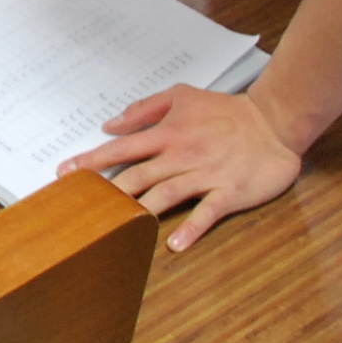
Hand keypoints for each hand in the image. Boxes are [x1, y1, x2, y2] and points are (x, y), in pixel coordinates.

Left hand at [65, 84, 302, 250]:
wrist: (275, 121)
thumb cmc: (227, 110)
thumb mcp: (183, 97)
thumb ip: (146, 109)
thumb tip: (111, 124)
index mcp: (169, 133)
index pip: (123, 148)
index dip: (93, 160)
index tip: (66, 171)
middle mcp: (183, 154)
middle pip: (138, 175)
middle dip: (107, 189)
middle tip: (81, 203)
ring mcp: (206, 174)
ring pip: (167, 193)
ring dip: (142, 209)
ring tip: (118, 226)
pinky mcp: (230, 191)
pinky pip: (208, 211)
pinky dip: (193, 228)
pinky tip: (175, 245)